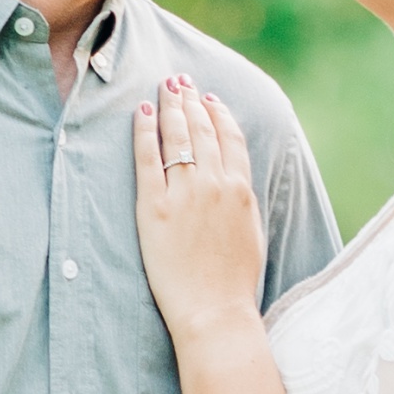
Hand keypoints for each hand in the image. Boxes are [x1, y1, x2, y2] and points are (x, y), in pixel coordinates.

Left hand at [135, 73, 266, 339]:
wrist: (214, 311)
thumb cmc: (234, 282)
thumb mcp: (252, 233)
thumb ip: (242, 201)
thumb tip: (236, 182)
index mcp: (241, 190)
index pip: (230, 137)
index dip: (218, 113)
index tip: (208, 98)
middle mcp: (215, 184)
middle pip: (201, 129)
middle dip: (190, 100)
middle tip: (179, 81)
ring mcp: (184, 194)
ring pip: (177, 136)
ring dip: (171, 106)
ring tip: (164, 88)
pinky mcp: (154, 208)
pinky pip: (147, 159)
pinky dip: (144, 131)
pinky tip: (141, 112)